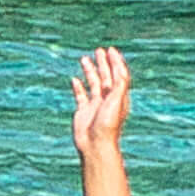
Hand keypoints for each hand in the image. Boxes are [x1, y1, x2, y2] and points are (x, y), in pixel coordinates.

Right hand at [71, 45, 133, 160]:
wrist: (95, 144)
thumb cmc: (108, 125)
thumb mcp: (116, 102)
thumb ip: (119, 85)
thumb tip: (119, 69)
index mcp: (119, 96)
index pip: (119, 75)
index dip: (116, 62)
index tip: (111, 50)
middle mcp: (108, 99)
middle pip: (106, 77)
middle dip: (104, 63)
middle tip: (99, 50)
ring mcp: (95, 104)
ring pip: (93, 83)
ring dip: (90, 71)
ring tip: (84, 59)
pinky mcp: (84, 111)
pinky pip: (81, 95)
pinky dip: (78, 86)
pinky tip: (75, 79)